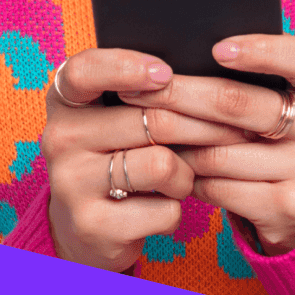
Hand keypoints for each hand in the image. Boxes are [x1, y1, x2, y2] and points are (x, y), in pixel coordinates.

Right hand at [43, 49, 250, 271]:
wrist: (90, 228)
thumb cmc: (117, 155)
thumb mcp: (114, 117)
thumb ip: (142, 91)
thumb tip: (207, 75)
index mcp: (65, 101)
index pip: (84, 70)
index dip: (126, 67)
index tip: (166, 73)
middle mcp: (59, 138)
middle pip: (151, 119)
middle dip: (204, 126)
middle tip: (234, 130)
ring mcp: (71, 184)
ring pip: (161, 164)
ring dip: (188, 173)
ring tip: (184, 175)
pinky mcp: (93, 226)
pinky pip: (163, 209)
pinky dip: (176, 209)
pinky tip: (166, 205)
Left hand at [119, 36, 294, 255]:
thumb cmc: (284, 135)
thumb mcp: (286, 100)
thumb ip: (256, 76)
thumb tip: (182, 54)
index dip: (260, 51)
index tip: (217, 48)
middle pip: (238, 104)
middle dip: (179, 95)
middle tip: (137, 89)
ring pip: (218, 150)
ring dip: (174, 140)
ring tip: (145, 128)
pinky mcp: (288, 208)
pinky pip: (219, 186)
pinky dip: (187, 175)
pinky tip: (169, 164)